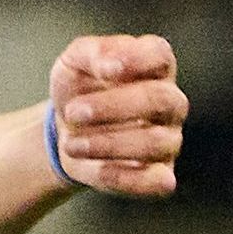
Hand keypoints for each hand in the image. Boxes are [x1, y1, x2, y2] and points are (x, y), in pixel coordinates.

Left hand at [47, 34, 185, 198]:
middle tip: (74, 112)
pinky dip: (124, 177)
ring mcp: (168, 138)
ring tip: (71, 143)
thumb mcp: (74, 62)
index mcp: (154, 67)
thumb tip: (110, 64)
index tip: (104, 70)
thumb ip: (92, 52)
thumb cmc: (78, 89)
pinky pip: (155, 181)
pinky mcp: (158, 173)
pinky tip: (95, 168)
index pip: (161, 56)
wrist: (63, 132)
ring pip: (156, 142)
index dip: (136, 61)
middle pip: (160, 99)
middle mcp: (169, 102)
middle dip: (114, 106)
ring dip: (108, 143)